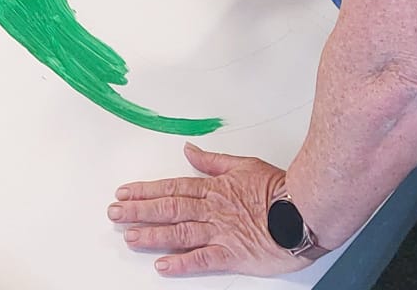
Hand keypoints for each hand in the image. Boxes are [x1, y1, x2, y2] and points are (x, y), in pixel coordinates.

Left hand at [110, 144, 293, 276]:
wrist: (302, 210)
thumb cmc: (277, 188)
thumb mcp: (242, 164)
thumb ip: (213, 161)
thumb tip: (190, 149)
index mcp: (212, 187)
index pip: (171, 187)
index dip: (145, 190)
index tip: (124, 192)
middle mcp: (211, 209)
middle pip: (168, 208)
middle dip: (138, 211)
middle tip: (114, 213)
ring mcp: (219, 232)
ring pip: (178, 232)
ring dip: (151, 235)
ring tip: (128, 237)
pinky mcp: (232, 254)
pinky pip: (202, 260)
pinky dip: (181, 263)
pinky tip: (162, 266)